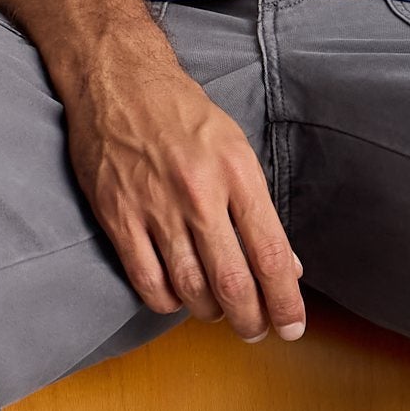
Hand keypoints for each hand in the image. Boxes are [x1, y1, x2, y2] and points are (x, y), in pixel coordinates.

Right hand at [63, 38, 305, 343]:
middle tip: (257, 331)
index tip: (292, 326)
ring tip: (218, 312)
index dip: (286, 301)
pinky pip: (147, 282)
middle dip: (251, 320)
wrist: (117, 79)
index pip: (271, 254)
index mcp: (237, 173)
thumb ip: (258, 209)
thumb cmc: (181, 112)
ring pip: (191, 290)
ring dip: (210, 313)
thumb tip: (287, 264)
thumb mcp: (235, 147)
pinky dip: (167, 303)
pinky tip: (177, 297)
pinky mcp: (118, 217)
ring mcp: (155, 208)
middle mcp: (199, 194)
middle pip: (233, 284)